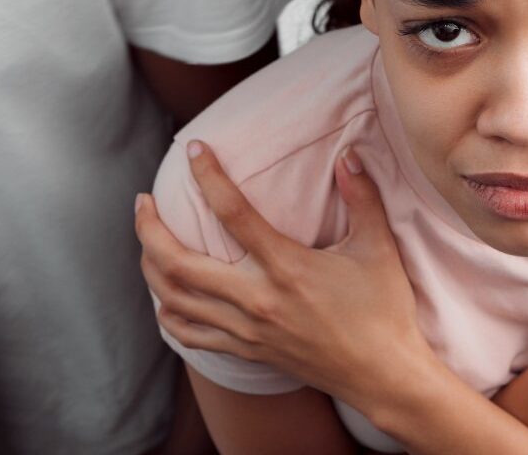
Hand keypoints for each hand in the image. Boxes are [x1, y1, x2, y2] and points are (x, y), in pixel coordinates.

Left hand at [136, 140, 429, 411]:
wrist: (383, 375)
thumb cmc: (384, 310)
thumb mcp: (378, 248)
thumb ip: (362, 198)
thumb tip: (349, 155)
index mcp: (287, 268)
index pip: (232, 213)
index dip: (208, 176)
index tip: (194, 151)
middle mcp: (258, 300)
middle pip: (178, 263)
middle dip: (148, 229)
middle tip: (142, 202)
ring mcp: (247, 330)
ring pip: (174, 300)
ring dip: (150, 268)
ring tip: (147, 242)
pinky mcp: (247, 351)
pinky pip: (190, 335)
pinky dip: (168, 313)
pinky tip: (166, 295)